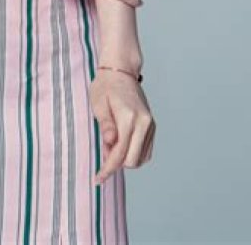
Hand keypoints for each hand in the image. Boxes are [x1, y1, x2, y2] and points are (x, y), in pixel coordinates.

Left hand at [90, 70, 154, 184]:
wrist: (121, 70)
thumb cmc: (106, 86)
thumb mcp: (99, 104)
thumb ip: (106, 126)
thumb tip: (111, 145)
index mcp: (129, 117)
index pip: (120, 153)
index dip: (108, 169)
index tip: (98, 179)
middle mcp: (144, 123)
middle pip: (132, 161)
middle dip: (115, 163)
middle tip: (102, 153)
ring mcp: (150, 125)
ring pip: (140, 159)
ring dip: (125, 159)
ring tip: (111, 144)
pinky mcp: (152, 127)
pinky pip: (145, 152)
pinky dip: (133, 154)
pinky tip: (122, 145)